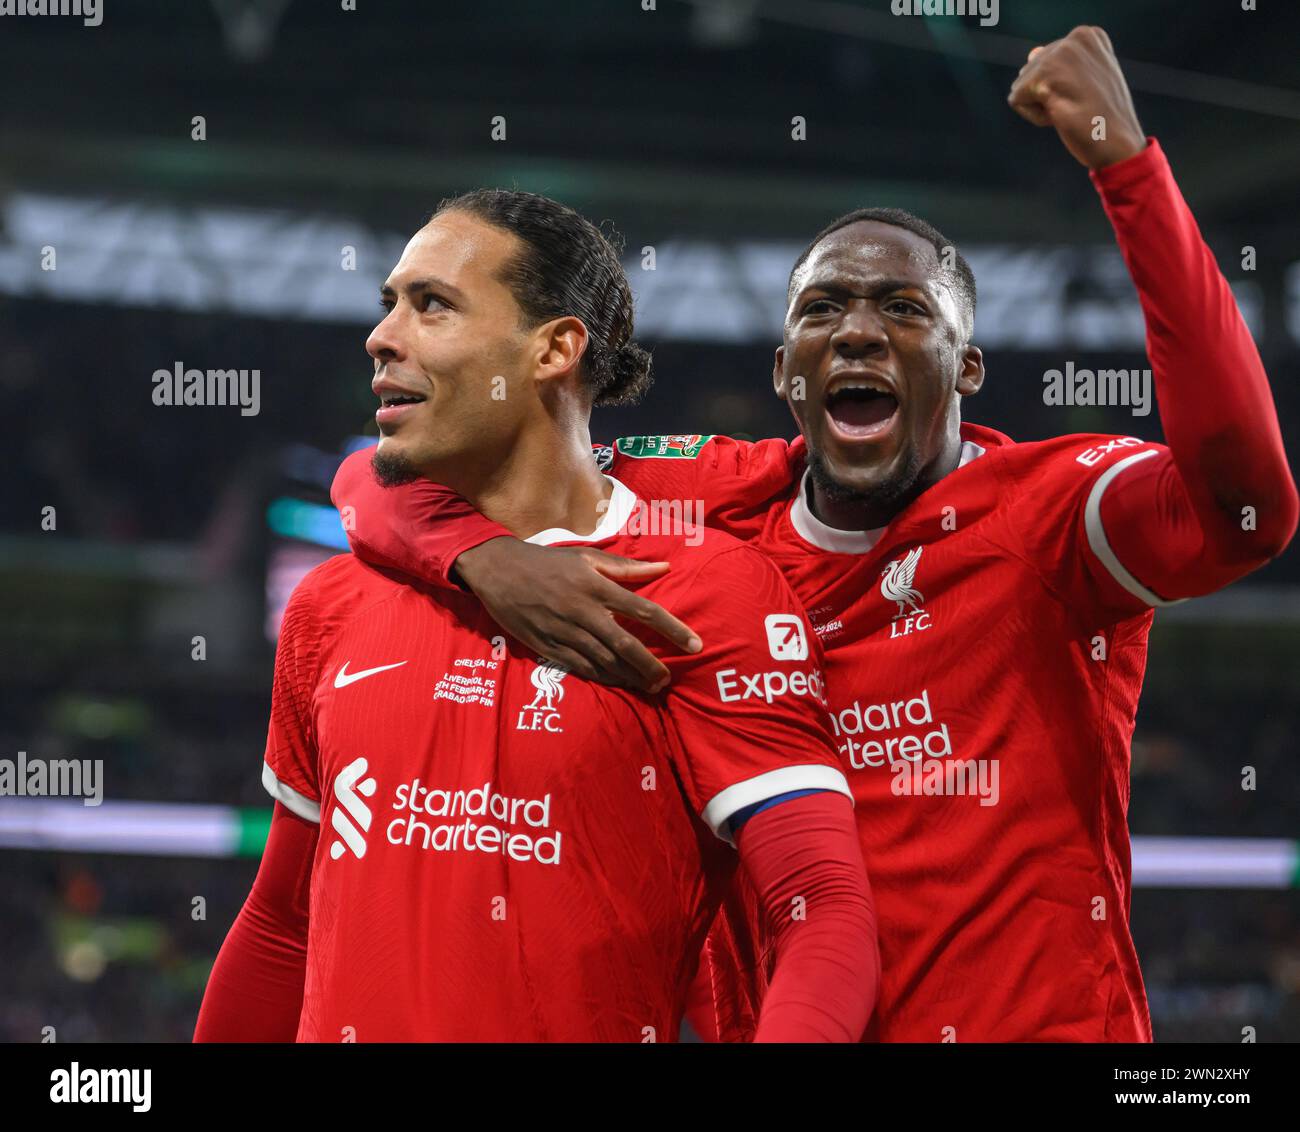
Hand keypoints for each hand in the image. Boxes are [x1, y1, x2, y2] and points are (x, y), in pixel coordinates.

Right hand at [453, 537, 702, 692]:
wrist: (497, 571)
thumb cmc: (547, 562)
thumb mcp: (587, 557)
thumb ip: (627, 567)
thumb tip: (664, 568)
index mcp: (595, 586)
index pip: (643, 610)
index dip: (672, 629)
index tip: (694, 645)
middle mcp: (582, 611)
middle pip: (625, 644)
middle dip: (650, 665)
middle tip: (667, 680)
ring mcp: (564, 631)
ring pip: (604, 661)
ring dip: (630, 676)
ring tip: (650, 685)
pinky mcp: (548, 646)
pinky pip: (581, 667)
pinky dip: (603, 677)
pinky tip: (619, 682)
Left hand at [1008, 26, 1145, 169]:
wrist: (1117, 142)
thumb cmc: (1103, 117)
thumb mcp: (1084, 82)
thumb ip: (1059, 65)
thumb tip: (1032, 53)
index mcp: (1087, 36)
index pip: (1044, 61)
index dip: (1058, 88)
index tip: (1084, 96)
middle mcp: (1073, 39)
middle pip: (1030, 72)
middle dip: (1047, 96)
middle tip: (1078, 105)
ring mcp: (1059, 55)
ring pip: (1021, 87)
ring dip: (1041, 107)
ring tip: (1072, 110)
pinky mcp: (1043, 76)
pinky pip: (1016, 101)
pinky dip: (1035, 116)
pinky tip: (1061, 116)